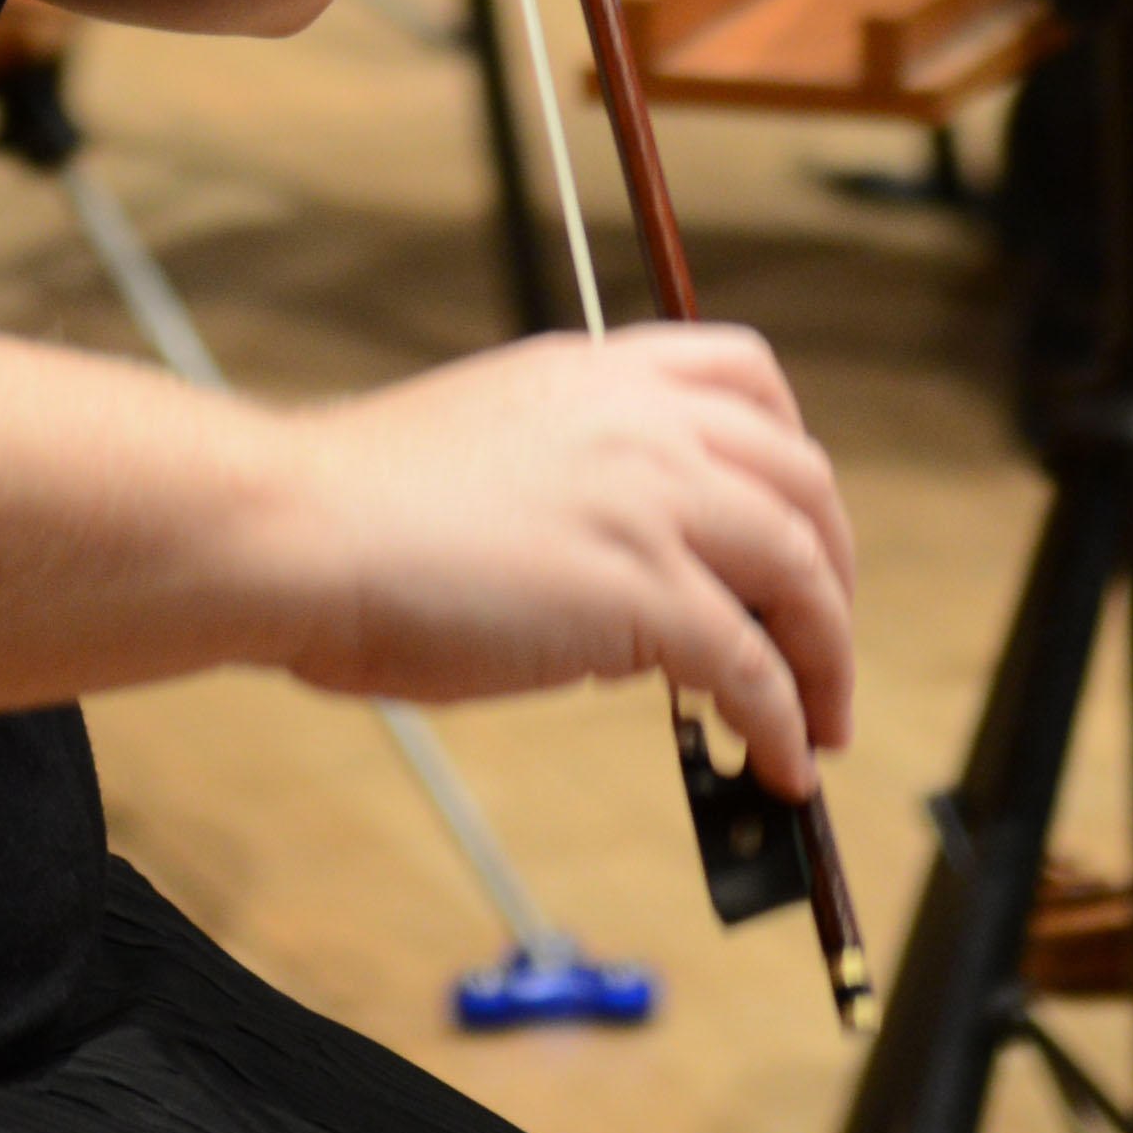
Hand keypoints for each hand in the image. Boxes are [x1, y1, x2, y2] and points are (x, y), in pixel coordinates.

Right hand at [245, 323, 859, 790]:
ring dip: (828, 658)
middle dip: (833, 572)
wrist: (299, 527)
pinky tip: (776, 761)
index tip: (795, 518)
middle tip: (823, 642)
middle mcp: (644, 421)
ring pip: (801, 574)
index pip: (749, 375)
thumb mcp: (491, 443)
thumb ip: (576, 478)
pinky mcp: (642, 594)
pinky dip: (784, 720)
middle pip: (803, 482)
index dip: (793, 454)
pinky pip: (754, 667)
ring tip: (818, 726)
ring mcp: (651, 502)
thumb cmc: (357, 502)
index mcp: (600, 371)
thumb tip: (629, 571)